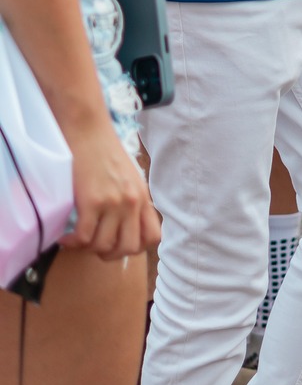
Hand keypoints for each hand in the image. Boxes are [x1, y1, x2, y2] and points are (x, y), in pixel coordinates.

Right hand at [63, 114, 159, 258]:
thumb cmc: (104, 150)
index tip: (118, 244)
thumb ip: (130, 198)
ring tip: (78, 240)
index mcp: (142, 197)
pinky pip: (84, 237)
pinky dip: (73, 242)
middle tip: (95, 246)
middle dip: (110, 254)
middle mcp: (132, 202)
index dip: (136, 248)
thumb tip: (124, 222)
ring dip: (88, 248)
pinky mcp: (91, 201)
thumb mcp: (129, 175)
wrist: (88, 130)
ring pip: (104, 246)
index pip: (153, 237)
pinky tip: (65, 236)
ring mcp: (113, 203)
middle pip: (129, 248)